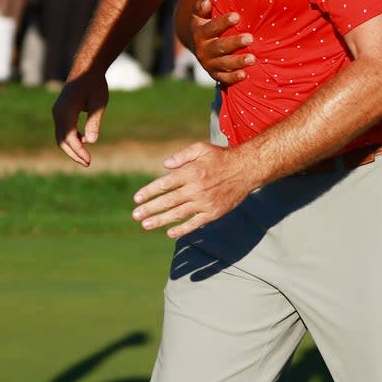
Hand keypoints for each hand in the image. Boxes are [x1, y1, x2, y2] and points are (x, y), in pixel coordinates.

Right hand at [52, 72, 109, 166]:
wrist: (86, 68)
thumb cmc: (95, 84)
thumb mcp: (98, 103)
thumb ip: (94, 122)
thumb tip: (91, 142)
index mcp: (65, 111)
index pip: (69, 137)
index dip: (78, 151)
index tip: (89, 161)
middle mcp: (58, 112)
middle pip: (61, 140)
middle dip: (74, 153)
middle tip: (88, 163)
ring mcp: (57, 112)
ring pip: (61, 136)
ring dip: (72, 147)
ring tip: (86, 157)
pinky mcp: (60, 111)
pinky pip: (63, 130)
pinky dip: (71, 138)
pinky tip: (84, 140)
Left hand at [131, 142, 254, 238]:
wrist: (245, 170)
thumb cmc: (220, 157)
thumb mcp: (200, 148)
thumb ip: (181, 156)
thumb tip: (165, 165)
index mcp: (190, 172)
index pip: (164, 184)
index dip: (149, 192)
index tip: (137, 198)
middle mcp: (195, 189)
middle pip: (168, 201)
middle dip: (150, 208)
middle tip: (136, 215)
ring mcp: (204, 202)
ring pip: (178, 214)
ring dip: (160, 220)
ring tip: (146, 225)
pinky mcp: (212, 213)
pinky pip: (194, 223)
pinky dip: (181, 229)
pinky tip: (169, 233)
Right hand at [189, 0, 253, 83]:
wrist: (197, 45)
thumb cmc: (206, 23)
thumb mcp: (201, 14)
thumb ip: (203, 7)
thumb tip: (206, 1)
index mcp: (199, 32)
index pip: (211, 27)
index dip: (223, 22)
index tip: (237, 16)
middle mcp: (202, 49)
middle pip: (218, 46)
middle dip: (234, 43)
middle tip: (250, 38)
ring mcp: (208, 63)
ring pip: (223, 64)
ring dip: (237, 61)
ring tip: (253, 58)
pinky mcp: (214, 74)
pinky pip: (223, 78)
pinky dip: (233, 77)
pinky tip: (244, 75)